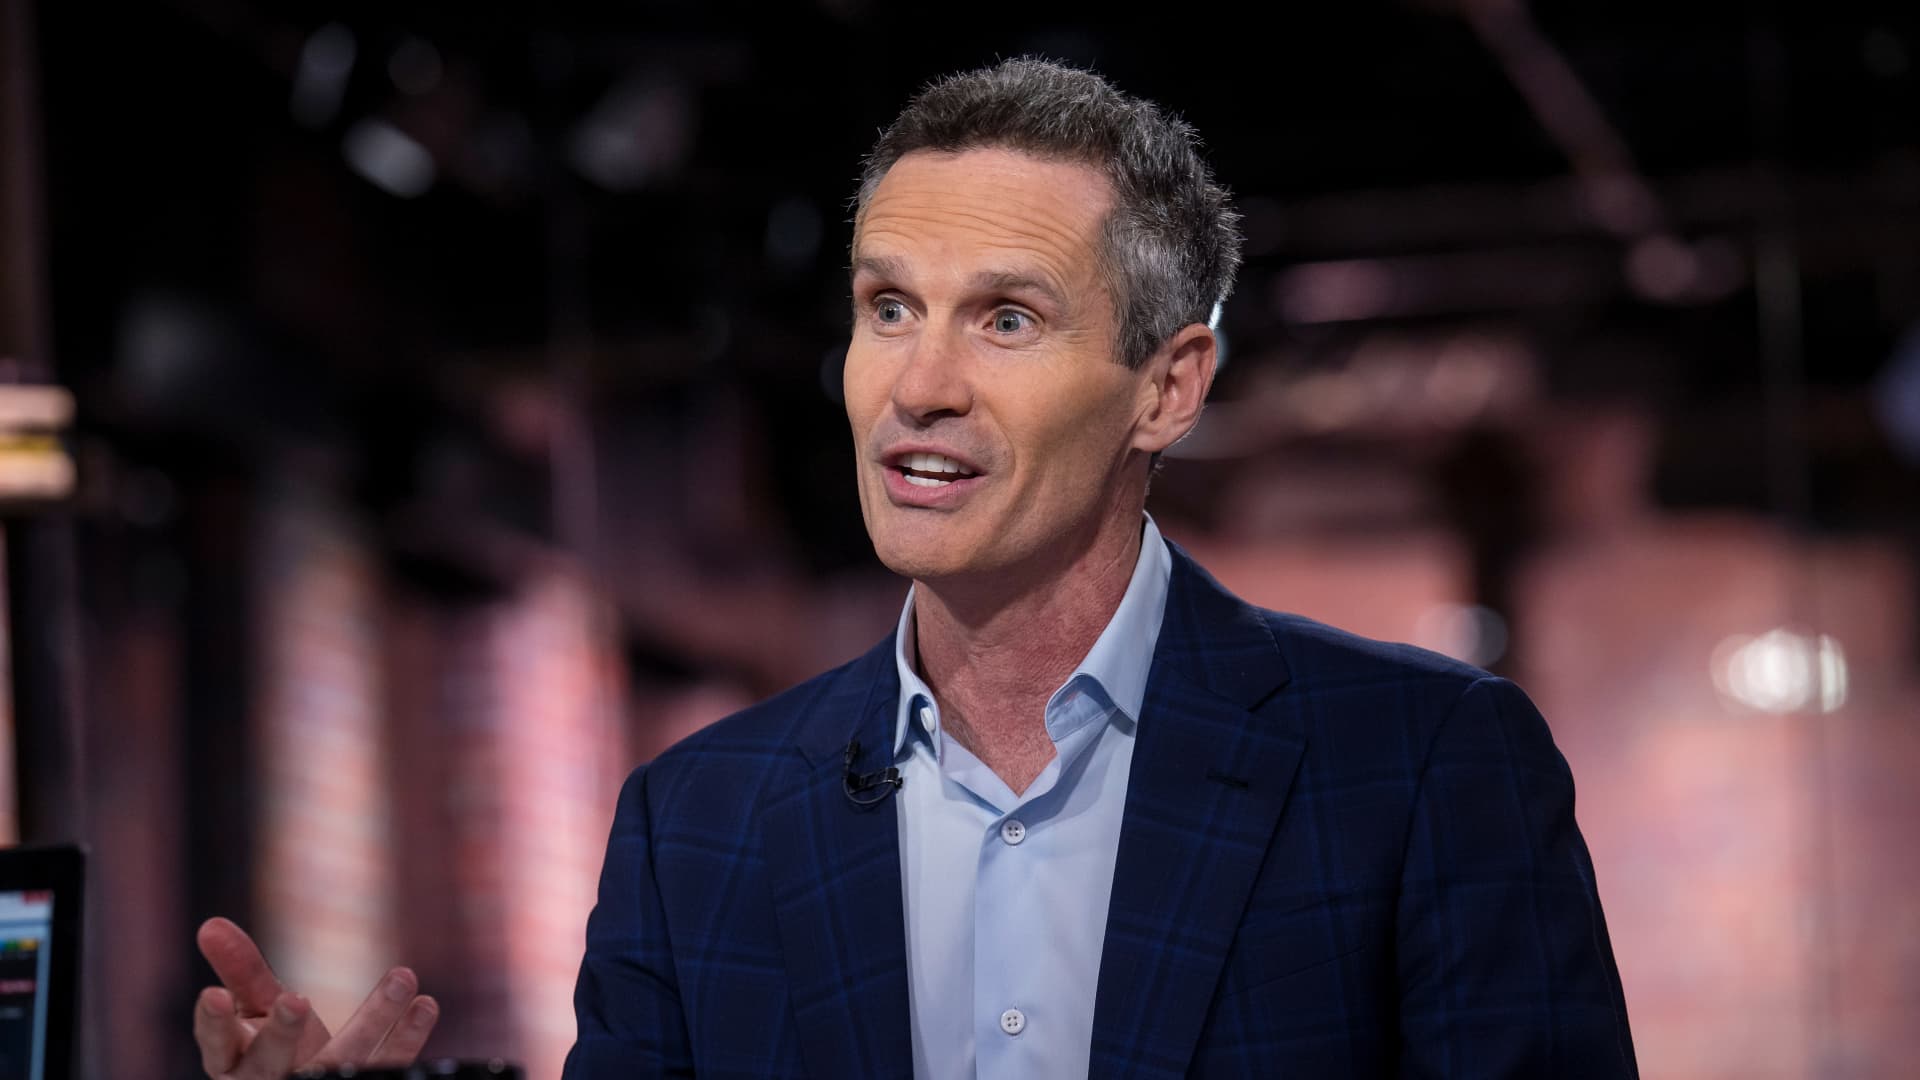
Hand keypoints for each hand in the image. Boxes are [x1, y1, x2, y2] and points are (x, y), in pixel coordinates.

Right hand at [192, 917, 439, 1078]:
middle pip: (271, 1062)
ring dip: (374, 1020)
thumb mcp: (258, 1010)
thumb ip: (240, 971)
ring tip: (403, 976)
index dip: (213, 1022)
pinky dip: (407, 1038)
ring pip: (340, 1062)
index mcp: (233, 1062)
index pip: (216, 1044)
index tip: (213, 994)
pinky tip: (426, 1004)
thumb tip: (210, 924)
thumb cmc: (276, 1048)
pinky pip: (385, 1068)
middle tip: (296, 999)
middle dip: (282, 1032)